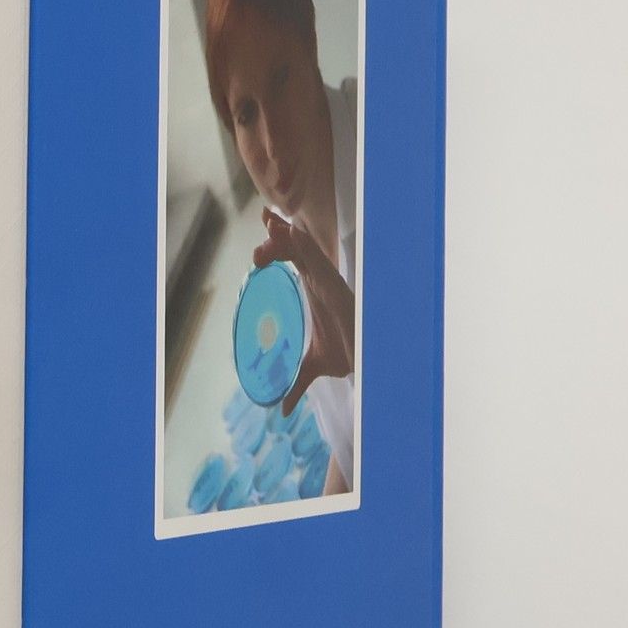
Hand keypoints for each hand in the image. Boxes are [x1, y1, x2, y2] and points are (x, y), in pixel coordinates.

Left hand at [253, 207, 354, 415]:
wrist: (368, 362)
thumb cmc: (347, 354)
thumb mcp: (312, 367)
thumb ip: (296, 382)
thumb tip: (283, 408)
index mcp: (312, 290)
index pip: (292, 259)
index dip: (276, 245)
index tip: (259, 236)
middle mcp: (320, 282)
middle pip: (296, 248)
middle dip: (279, 233)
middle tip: (264, 219)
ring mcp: (328, 282)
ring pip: (305, 250)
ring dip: (285, 236)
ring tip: (269, 223)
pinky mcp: (336, 287)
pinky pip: (319, 261)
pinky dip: (304, 246)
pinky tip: (290, 233)